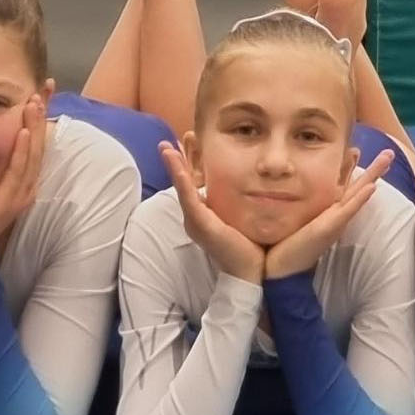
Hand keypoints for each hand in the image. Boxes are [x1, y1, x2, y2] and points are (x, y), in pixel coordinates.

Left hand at [0, 88, 51, 244]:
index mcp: (23, 175)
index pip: (36, 140)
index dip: (41, 115)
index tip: (44, 88)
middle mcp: (27, 181)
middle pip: (40, 143)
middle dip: (41, 115)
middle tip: (43, 88)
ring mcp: (22, 191)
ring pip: (33, 154)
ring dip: (35, 127)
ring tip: (34, 104)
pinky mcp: (11, 200)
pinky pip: (19, 171)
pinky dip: (23, 151)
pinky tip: (23, 133)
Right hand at [159, 140, 264, 282]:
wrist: (249, 272)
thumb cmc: (248, 246)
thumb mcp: (239, 217)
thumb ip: (236, 203)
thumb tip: (248, 185)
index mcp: (201, 215)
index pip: (191, 185)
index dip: (186, 165)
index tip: (185, 144)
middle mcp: (194, 218)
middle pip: (183, 184)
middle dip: (177, 161)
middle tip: (167, 142)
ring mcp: (195, 221)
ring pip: (182, 188)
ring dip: (174, 167)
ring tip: (166, 148)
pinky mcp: (201, 224)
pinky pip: (189, 198)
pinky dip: (181, 180)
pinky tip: (175, 165)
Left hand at [264, 150, 393, 278]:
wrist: (280, 269)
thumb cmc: (284, 245)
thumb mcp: (294, 219)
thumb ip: (295, 205)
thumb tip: (286, 190)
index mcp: (329, 213)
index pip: (345, 187)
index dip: (353, 169)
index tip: (358, 150)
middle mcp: (336, 216)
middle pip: (359, 188)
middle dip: (374, 170)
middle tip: (390, 153)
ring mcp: (335, 222)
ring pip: (359, 194)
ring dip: (374, 177)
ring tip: (388, 159)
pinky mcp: (329, 229)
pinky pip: (348, 211)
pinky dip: (360, 199)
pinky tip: (372, 187)